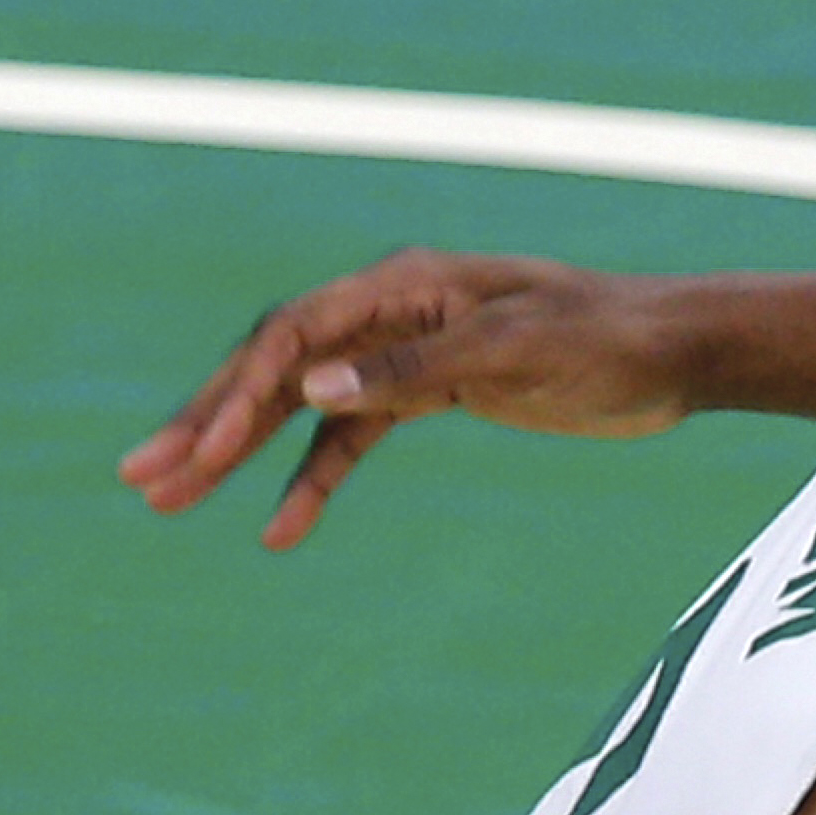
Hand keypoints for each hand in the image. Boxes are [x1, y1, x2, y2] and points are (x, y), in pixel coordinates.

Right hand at [118, 253, 699, 549]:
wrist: (673, 354)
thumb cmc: (605, 339)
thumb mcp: (514, 353)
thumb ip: (415, 372)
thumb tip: (312, 391)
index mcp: (404, 285)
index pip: (295, 337)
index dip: (240, 395)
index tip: (206, 455)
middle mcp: (390, 311)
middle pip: (275, 368)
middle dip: (208, 422)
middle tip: (142, 478)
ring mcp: (403, 354)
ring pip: (299, 406)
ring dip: (239, 454)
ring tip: (172, 500)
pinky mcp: (428, 394)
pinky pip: (348, 440)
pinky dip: (312, 481)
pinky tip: (279, 530)